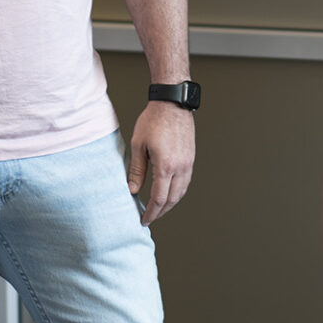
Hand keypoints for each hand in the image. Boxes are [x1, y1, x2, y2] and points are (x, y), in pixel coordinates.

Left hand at [128, 102, 195, 224]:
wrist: (173, 103)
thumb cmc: (154, 120)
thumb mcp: (139, 145)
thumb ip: (136, 170)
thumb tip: (132, 190)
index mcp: (166, 166)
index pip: (159, 199)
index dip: (151, 212)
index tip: (144, 220)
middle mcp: (180, 168)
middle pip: (172, 200)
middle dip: (160, 212)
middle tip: (149, 217)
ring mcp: (188, 163)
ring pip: (181, 192)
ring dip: (170, 204)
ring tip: (158, 208)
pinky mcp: (191, 158)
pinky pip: (186, 182)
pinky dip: (177, 192)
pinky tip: (169, 192)